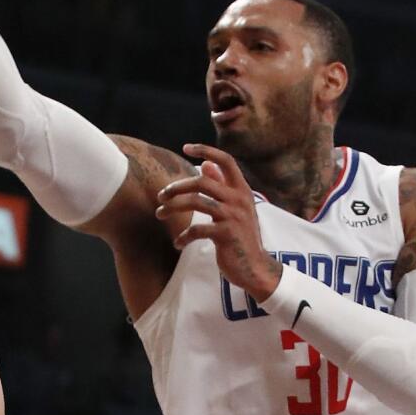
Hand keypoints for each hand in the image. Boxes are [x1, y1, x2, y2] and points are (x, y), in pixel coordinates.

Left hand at [155, 144, 282, 300]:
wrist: (255, 267)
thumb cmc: (241, 237)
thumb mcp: (235, 208)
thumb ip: (221, 186)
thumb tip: (205, 165)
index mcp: (242, 190)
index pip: (226, 161)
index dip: (206, 150)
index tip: (186, 147)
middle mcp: (239, 199)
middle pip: (202, 181)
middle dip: (177, 187)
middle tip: (161, 196)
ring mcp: (233, 216)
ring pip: (196, 201)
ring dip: (172, 207)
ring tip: (160, 214)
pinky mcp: (226, 234)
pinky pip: (197, 230)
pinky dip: (183, 236)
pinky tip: (178, 243)